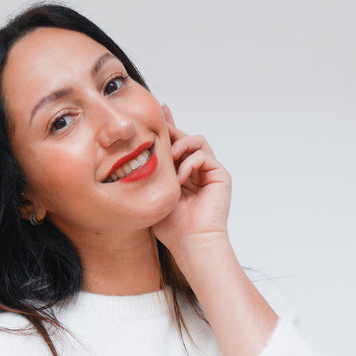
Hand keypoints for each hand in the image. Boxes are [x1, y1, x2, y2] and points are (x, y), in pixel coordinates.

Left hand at [151, 105, 231, 257]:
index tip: (158, 112)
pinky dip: (190, 162)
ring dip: (181, 145)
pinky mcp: (220, 176)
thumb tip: (134, 156)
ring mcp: (209, 173)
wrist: (192, 244)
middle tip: (158, 128)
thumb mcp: (154, 195)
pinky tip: (180, 179)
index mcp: (181, 175)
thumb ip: (149, 175)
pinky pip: (204, 155)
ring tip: (169, 159)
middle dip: (171, 131)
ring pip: (197, 141)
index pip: (174, 145)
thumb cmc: (172, 228)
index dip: (168, 128)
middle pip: (185, 138)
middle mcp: (197, 171)